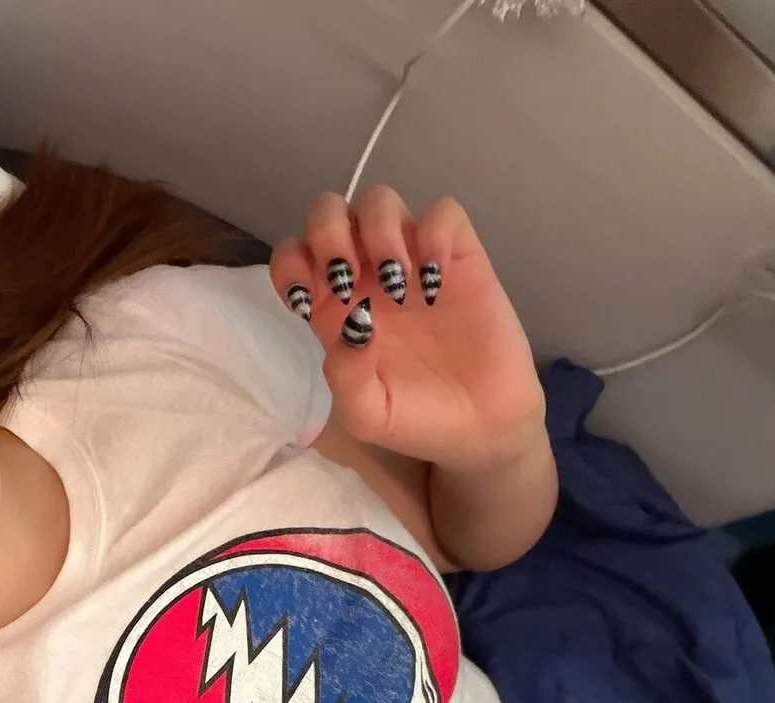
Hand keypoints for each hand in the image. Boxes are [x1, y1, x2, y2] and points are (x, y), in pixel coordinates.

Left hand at [270, 187, 544, 473]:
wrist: (482, 428)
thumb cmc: (417, 418)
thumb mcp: (368, 415)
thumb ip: (346, 379)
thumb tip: (351, 328)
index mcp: (333, 306)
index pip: (293, 256)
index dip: (292, 264)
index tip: (309, 301)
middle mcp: (367, 275)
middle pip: (330, 212)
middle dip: (329, 234)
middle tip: (349, 280)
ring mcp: (413, 260)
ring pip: (381, 201)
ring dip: (379, 232)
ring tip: (399, 285)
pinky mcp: (460, 257)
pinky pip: (443, 212)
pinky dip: (434, 234)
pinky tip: (437, 280)